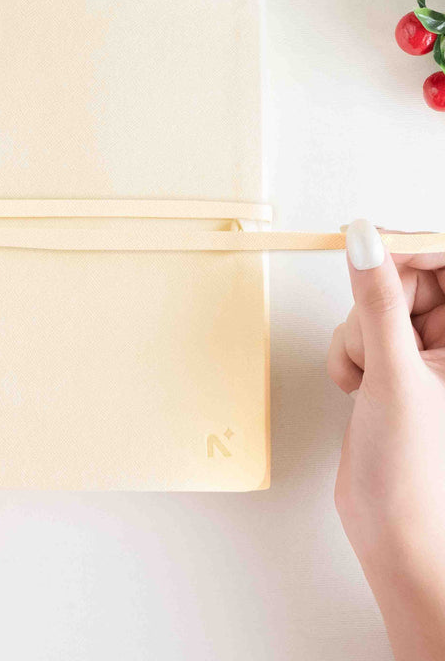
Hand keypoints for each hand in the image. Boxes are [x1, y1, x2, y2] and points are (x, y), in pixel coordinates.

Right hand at [328, 220, 444, 660]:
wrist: (388, 524)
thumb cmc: (412, 467)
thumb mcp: (393, 373)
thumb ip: (376, 302)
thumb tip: (365, 241)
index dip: (411, 251)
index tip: (373, 245)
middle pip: (406, 284)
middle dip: (375, 308)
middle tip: (370, 337)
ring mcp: (418, 357)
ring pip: (374, 310)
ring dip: (356, 337)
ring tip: (365, 376)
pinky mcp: (387, 369)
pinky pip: (357, 335)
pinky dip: (346, 356)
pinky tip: (355, 387)